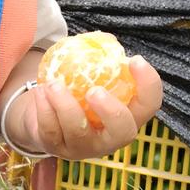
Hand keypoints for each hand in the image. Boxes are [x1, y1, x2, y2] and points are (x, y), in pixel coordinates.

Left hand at [7, 56, 162, 161]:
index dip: (148, 85)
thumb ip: (101, 64)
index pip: (149, 105)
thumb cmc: (78, 94)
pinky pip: (51, 132)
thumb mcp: (93, 80)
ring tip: (53, 84)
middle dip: (111, 112)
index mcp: (127, 117)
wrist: (45, 117)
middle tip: (94, 91)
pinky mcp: (57, 148)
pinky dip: (44, 109)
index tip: (134, 60)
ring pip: (79, 133)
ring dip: (66, 106)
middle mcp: (110, 137)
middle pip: (124, 132)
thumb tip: (106, 40)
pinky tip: (40, 92)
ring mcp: (84, 147)